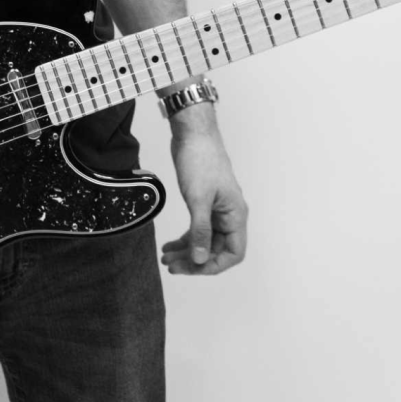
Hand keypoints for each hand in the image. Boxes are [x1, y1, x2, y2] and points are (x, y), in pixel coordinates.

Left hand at [161, 105, 247, 275]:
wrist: (193, 133)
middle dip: (194, 260)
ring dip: (186, 251)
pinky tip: (169, 245)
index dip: (214, 265)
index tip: (192, 268)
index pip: (233, 253)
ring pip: (204, 240)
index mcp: (235, 215)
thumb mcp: (198, 199)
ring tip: (166, 257)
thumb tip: (200, 259)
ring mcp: (216, 210)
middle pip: (216, 249)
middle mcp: (229, 215)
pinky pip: (197, 228)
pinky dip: (184, 238)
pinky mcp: (203, 203)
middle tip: (171, 265)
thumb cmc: (200, 160)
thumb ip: (200, 231)